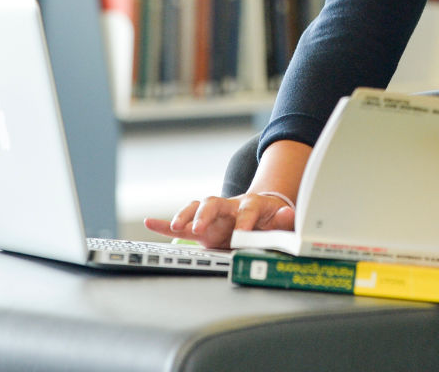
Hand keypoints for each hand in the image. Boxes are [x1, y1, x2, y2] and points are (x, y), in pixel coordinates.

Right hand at [142, 192, 294, 248]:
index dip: (245, 221)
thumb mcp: (282, 221)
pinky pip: (182, 225)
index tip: (241, 236)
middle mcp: (228, 207)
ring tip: (174, 226)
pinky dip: (165, 224)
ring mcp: (213, 217)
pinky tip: (150, 223)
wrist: (262, 212)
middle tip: (199, 228)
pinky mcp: (202, 227)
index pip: (247, 210)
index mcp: (251, 205)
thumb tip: (287, 214)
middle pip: (214, 203)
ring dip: (185, 216)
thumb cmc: (271, 219)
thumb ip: (284, 220)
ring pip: (196, 209)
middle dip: (205, 214)